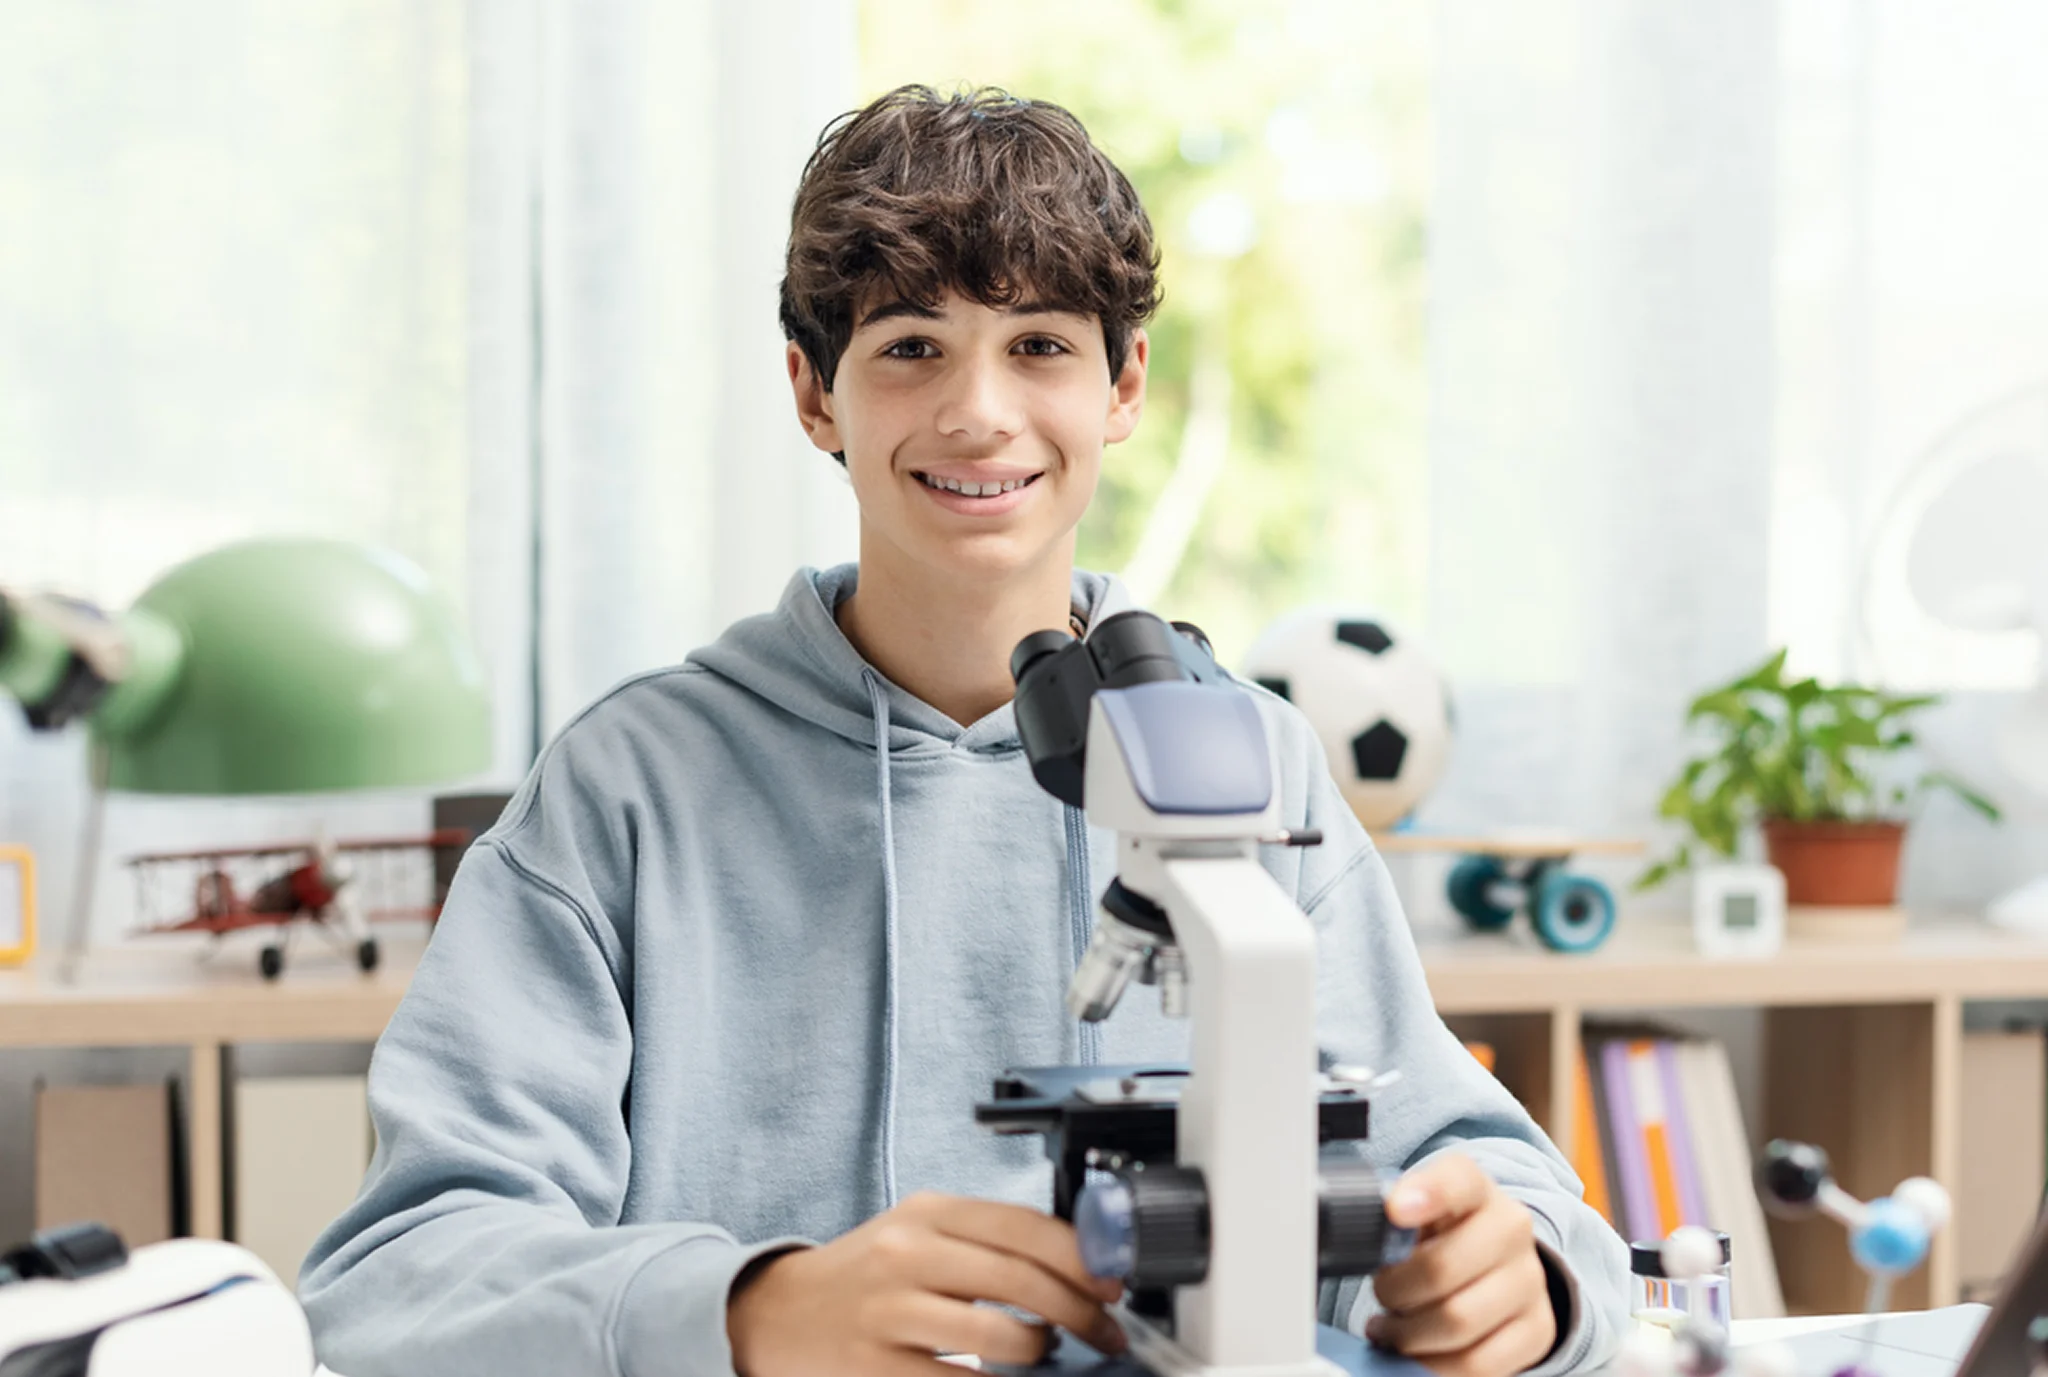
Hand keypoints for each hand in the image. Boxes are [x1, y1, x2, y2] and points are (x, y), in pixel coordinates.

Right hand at [727, 1191, 1127, 1376]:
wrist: (779, 1312)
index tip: (1113, 1283)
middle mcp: (909, 1254)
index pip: (1024, 1226)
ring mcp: (891, 1313)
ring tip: (1046, 1354)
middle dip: (1081, 1313)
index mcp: (928, 1212)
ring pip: (1002, 1337)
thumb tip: (1075, 1262)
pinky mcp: (878, 1368)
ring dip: (1043, 1353)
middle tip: (1106, 1333)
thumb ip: (986, 1239)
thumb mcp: (920, 1231)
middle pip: (1023, 1281)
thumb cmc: (865, 1273)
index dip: (1081, 1258)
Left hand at [1365, 1154, 1556, 1376]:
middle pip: (1441, 1268)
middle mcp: (1511, 1228)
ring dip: (1409, 1335)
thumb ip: (1386, 1218)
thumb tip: (1359, 1236)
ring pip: (1457, 1321)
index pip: (1457, 1180)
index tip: (1395, 1210)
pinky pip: (1479, 1364)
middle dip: (1394, 1291)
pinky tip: (1418, 1353)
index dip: (1427, 1193)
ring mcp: (1529, 1281)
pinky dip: (1435, 1366)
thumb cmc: (1438, 1238)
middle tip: (1382, 1295)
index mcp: (1475, 1189)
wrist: (1493, 1265)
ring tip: (1392, 1329)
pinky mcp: (1537, 1331)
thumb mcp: (1414, 1214)